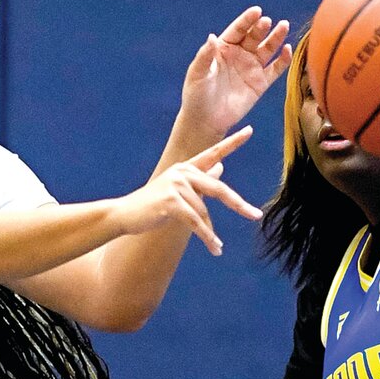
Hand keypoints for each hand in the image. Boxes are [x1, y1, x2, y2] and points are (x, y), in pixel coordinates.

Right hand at [109, 127, 261, 254]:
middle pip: (219, 188)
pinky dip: (207, 237)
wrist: (124, 214)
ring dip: (210, 233)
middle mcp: (182, 172)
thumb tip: (221, 166)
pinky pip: (196, 222)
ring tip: (216, 246)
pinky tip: (215, 248)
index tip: (250, 130)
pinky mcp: (171, 202)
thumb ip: (201, 180)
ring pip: (204, 212)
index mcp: (186, 168)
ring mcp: (176, 186)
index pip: (214, 153)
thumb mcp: (178, 190)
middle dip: (238, 205)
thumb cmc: (152, 204)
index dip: (232, 142)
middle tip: (255, 215)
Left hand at [180, 7, 292, 135]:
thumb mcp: (197, 74)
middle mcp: (239, 54)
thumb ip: (205, 56)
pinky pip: (275, 69)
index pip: (237, 30)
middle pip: (254, 37)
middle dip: (261, 28)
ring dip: (276, 38)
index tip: (256, 11)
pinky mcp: (260, 83)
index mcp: (223, 48)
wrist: (205, 120)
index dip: (247, 20)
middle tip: (267, 22)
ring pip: (267, 49)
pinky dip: (283, 60)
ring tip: (283, 26)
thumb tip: (212, 36)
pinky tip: (287, 50)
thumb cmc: (197, 95)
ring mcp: (251, 68)